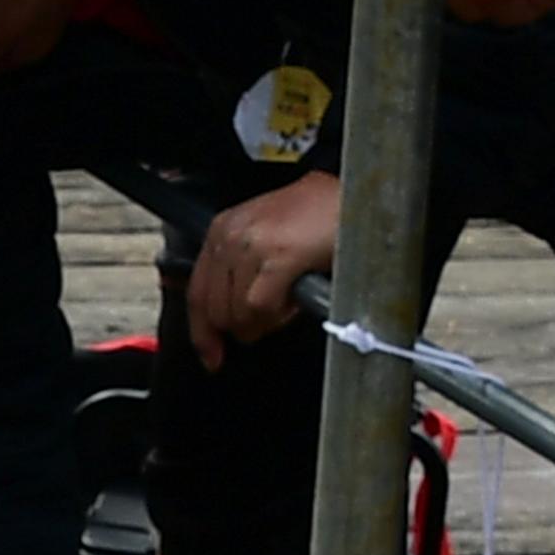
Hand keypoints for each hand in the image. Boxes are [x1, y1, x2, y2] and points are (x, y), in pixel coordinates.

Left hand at [185, 173, 344, 369]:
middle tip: (276, 312)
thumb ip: (239, 272)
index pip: (197, 293)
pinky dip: (279, 314)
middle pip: (216, 311)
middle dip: (246, 325)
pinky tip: (295, 298)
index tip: (211, 356)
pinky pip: (261, 309)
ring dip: (267, 320)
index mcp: (221, 229)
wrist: (356, 198)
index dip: (202, 333)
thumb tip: (225, 319)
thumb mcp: (265, 239)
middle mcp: (229, 235)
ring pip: (238, 315)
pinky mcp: (276, 256)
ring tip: (290, 297)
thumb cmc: (319, 219)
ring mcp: (250, 245)